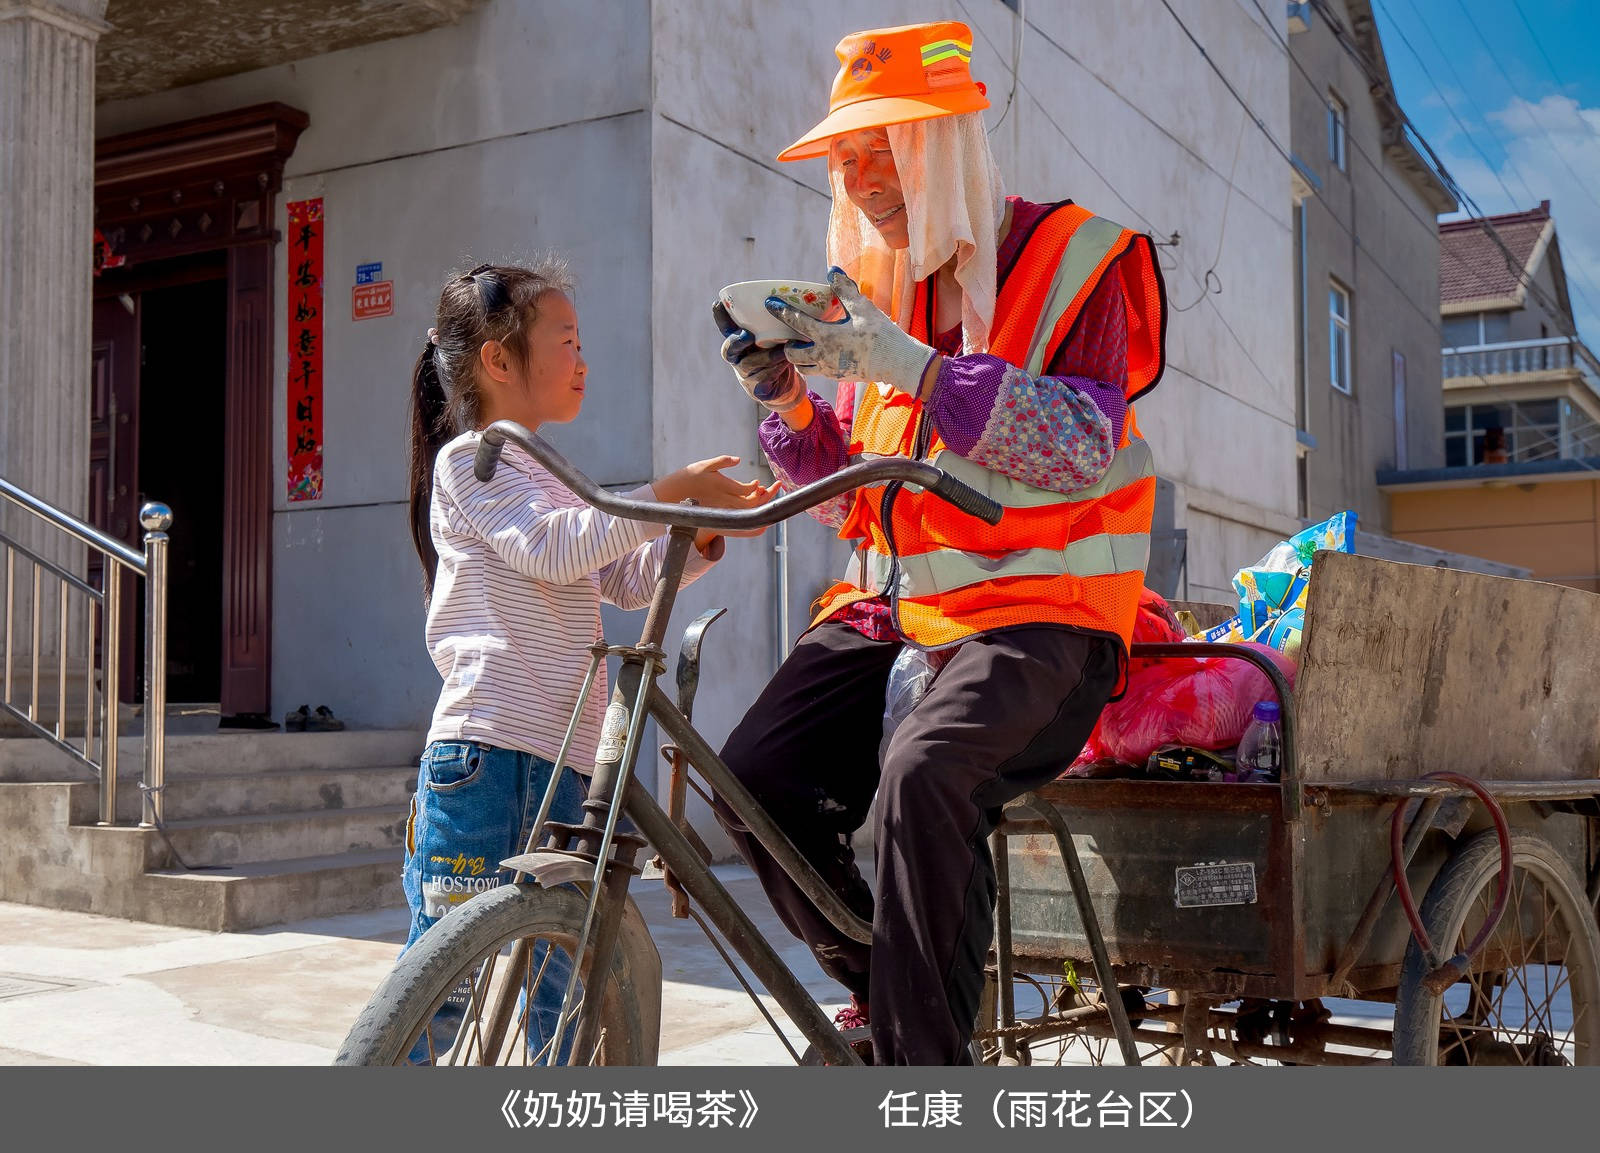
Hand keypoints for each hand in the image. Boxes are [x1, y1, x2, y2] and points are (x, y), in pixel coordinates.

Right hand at [653, 456, 773, 517]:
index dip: (755, 487)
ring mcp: (723, 505)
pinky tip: (754, 499)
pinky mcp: (721, 509)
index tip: (758, 482)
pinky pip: (740, 511)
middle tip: (775, 488)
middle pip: (750, 503)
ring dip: (759, 502)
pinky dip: (750, 507)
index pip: (746, 490)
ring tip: (766, 493)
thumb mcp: (705, 464)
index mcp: (722, 486)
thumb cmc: (690, 476)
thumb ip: (722, 461)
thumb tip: (738, 459)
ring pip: (746, 509)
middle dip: (764, 497)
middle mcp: (724, 499)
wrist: (676, 492)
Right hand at [712, 301, 805, 411]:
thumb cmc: (778, 352)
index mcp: (739, 341)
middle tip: (748, 335)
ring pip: (751, 364)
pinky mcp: (758, 391)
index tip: (718, 303)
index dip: (720, 317)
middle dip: (737, 341)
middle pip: (729, 350)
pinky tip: (787, 363)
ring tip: (784, 349)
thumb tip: (783, 301)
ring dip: (768, 356)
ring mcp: (746, 376)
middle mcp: (738, 358)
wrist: (786, 385)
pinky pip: (764, 380)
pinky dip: (776, 371)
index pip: (726, 328)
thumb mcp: (775, 336)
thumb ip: (773, 323)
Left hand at [764, 267, 936, 392]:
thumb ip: (845, 289)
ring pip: (803, 368)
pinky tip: (822, 354)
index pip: (796, 322)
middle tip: (792, 335)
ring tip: (805, 346)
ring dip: (799, 358)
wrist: (898, 363)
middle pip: (792, 354)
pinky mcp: (839, 377)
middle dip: (788, 345)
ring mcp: (830, 370)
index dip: (781, 312)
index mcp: (827, 336)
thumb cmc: (882, 334)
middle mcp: (823, 356)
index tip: (769, 304)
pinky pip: (818, 373)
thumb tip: (832, 270)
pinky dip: (814, 364)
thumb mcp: (863, 308)